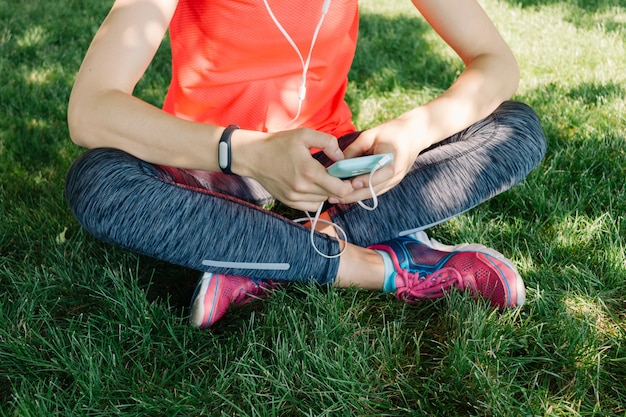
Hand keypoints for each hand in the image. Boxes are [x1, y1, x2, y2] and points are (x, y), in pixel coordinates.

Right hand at [239, 128, 354, 210]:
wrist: (253, 156)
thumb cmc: (279, 144)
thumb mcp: (304, 135)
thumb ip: (328, 142)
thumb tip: (341, 157)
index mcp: (309, 171)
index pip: (339, 189)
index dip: (347, 184)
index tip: (347, 175)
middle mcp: (302, 188)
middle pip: (332, 195)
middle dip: (338, 186)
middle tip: (336, 174)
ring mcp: (294, 197)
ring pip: (322, 201)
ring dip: (326, 192)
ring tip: (321, 178)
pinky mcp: (289, 202)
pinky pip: (311, 206)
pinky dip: (315, 198)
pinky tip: (311, 186)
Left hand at [329, 116, 431, 204]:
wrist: (416, 134)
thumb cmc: (393, 131)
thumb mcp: (371, 134)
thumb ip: (355, 148)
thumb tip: (338, 162)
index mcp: (394, 159)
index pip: (381, 173)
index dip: (366, 180)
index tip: (351, 183)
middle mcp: (397, 174)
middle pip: (374, 189)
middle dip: (353, 195)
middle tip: (333, 197)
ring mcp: (395, 180)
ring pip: (373, 193)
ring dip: (354, 197)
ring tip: (335, 198)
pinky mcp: (392, 182)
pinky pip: (375, 191)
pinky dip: (361, 193)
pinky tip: (346, 195)